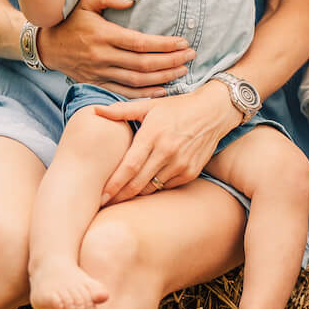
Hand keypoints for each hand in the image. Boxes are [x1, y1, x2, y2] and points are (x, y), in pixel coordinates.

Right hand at [37, 0, 192, 93]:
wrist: (47, 46)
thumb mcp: (85, 2)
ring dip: (162, 78)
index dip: (164, 45)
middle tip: (191, 57)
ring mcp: (100, 72)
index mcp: (103, 35)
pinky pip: (124, 92)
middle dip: (170, 62)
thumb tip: (131, 0)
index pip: (140, 43)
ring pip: (137, 81)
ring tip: (182, 72)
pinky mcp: (97, 83)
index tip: (183, 43)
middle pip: (143, 64)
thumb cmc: (70, 20)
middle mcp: (102, 56)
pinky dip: (144, 94)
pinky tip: (162, 91)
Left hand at [96, 86, 242, 201]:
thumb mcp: (149, 106)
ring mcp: (181, 164)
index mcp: (153, 135)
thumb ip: (121, 110)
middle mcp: (167, 151)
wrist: (213, 112)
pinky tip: (144, 186)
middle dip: (119, 196)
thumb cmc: (177, 108)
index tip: (100, 196)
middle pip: (138, 183)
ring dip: (135, 194)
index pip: (129, 167)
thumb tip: (95, 110)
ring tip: (120, 197)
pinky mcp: (191, 172)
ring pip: (151, 188)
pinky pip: (166, 186)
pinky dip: (154, 188)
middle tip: (103, 203)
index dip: (113, 185)